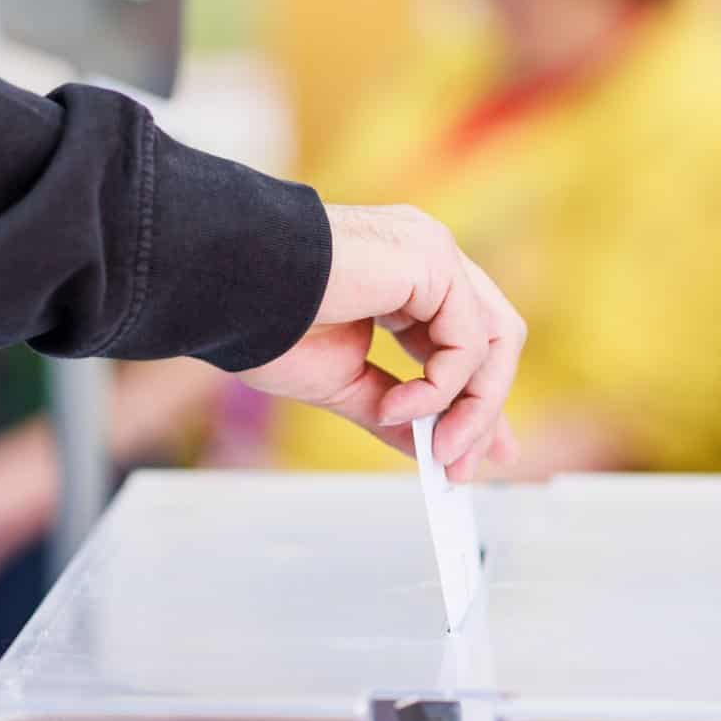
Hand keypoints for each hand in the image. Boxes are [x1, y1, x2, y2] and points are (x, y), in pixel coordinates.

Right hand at [237, 204, 524, 482]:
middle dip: (484, 409)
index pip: (465, 339)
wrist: (228, 290)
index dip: (478, 398)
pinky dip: (442, 388)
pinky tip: (397, 407)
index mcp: (404, 278)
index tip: (476, 453)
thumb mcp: (344, 383)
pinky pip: (467, 342)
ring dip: (472, 408)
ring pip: (492, 341)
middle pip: (491, 340)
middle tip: (459, 467)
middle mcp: (426, 259)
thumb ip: (395, 411)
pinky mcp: (432, 260)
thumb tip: (433, 449)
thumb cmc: (265, 322)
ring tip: (437, 450)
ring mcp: (432, 253)